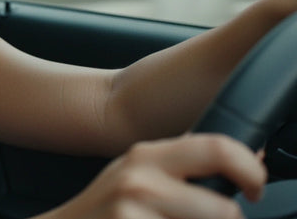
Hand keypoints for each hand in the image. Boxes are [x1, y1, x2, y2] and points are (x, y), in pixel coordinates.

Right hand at [41, 134, 265, 218]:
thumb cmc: (105, 206)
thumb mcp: (138, 171)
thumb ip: (181, 162)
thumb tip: (241, 158)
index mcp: (147, 155)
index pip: (217, 148)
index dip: (249, 170)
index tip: (255, 187)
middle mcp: (141, 181)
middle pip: (223, 209)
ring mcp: (133, 212)